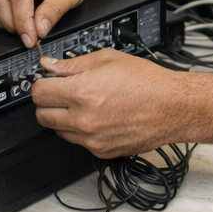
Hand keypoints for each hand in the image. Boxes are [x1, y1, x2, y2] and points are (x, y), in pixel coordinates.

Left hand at [31, 50, 188, 157]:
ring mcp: (91, 139)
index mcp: (81, 92)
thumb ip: (74, 64)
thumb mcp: (109, 59)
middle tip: (62, 94)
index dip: (42, 84)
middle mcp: (82, 119)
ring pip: (57, 131)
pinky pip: (78, 142)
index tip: (48, 82)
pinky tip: (99, 118)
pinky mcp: (101, 151)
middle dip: (48, 103)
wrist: (174, 107)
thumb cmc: (148, 82)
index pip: (38, 93)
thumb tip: (50, 66)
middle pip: (41, 115)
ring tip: (85, 106)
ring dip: (63, 118)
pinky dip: (82, 131)